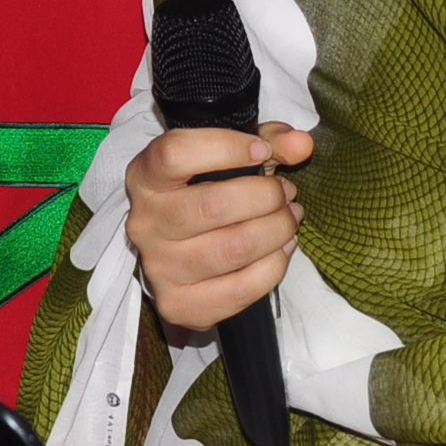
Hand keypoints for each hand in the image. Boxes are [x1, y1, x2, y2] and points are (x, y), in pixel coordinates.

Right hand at [123, 123, 313, 332]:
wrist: (180, 254)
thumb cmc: (206, 193)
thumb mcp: (230, 156)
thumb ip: (268, 140)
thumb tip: (301, 145)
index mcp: (145, 177)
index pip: (176, 153)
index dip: (226, 148)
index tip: (262, 151)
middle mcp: (145, 223)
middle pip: (214, 205)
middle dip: (267, 196)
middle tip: (286, 192)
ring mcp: (159, 267)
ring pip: (234, 248)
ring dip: (277, 230)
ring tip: (289, 218)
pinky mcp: (179, 304)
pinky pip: (241, 289)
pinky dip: (275, 266)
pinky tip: (282, 249)